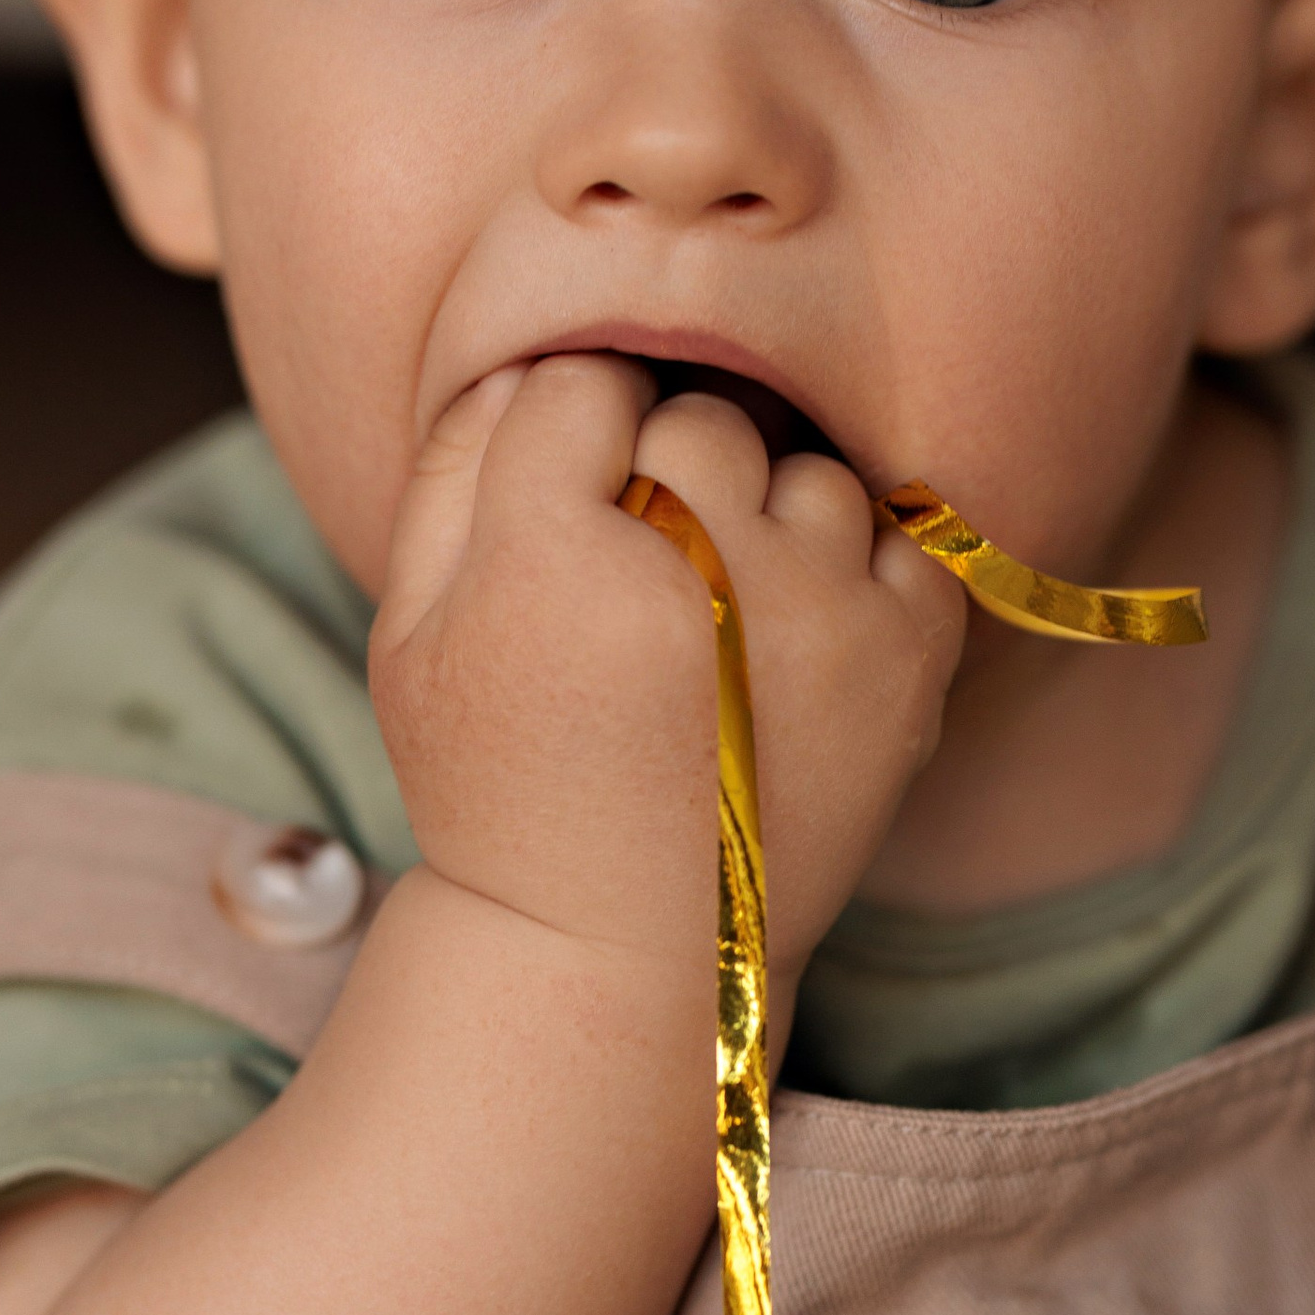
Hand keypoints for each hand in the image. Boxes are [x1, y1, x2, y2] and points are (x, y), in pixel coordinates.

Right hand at [368, 357, 964, 983]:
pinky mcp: (906, 659)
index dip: (575, 438)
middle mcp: (700, 559)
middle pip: (702, 419)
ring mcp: (819, 608)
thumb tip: (531, 362)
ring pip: (807, 473)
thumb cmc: (501, 785)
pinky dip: (857, 577)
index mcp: (553, 548)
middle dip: (671, 476)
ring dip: (770, 528)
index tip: (577, 512)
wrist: (624, 952)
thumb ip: (452, 472)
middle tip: (651, 579)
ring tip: (727, 628)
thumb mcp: (408, 636)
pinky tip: (798, 647)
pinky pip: (902, 538)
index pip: (585, 383)